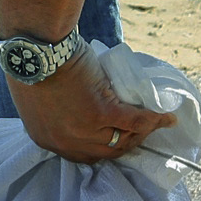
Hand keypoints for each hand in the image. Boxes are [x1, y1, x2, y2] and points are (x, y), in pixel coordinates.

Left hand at [9, 44, 174, 162]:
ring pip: (124, 138)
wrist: (35, 46)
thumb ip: (54, 110)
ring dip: (143, 131)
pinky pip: (135, 121)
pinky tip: (166, 116)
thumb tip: (75, 107)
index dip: (106, 147)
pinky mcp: (100, 112)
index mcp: (47, 140)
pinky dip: (153, 119)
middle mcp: (66, 142)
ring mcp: (84, 129)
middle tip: (141, 129)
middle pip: (107, 151)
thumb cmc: (34, 63)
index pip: (84, 155)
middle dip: (128, 142)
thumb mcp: (37, 99)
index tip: (119, 137)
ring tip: (154, 119)